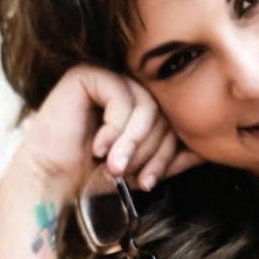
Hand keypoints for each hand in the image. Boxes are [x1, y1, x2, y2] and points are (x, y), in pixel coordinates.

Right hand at [12, 63, 203, 197]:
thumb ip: (171, 157)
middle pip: (163, 112)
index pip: (174, 121)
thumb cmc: (93, 176)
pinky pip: (121, 98)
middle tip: (134, 179)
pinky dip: (114, 129)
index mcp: (141, 105)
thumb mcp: (142, 168)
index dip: (168, 153)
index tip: (150, 182)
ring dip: (133, 143)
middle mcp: (127, 87)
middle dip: (151, 151)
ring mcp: (107, 78)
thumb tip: (207, 152)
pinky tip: (98, 148)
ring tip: (116, 167)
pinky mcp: (87, 75)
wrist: (51, 183)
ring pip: (147, 106)